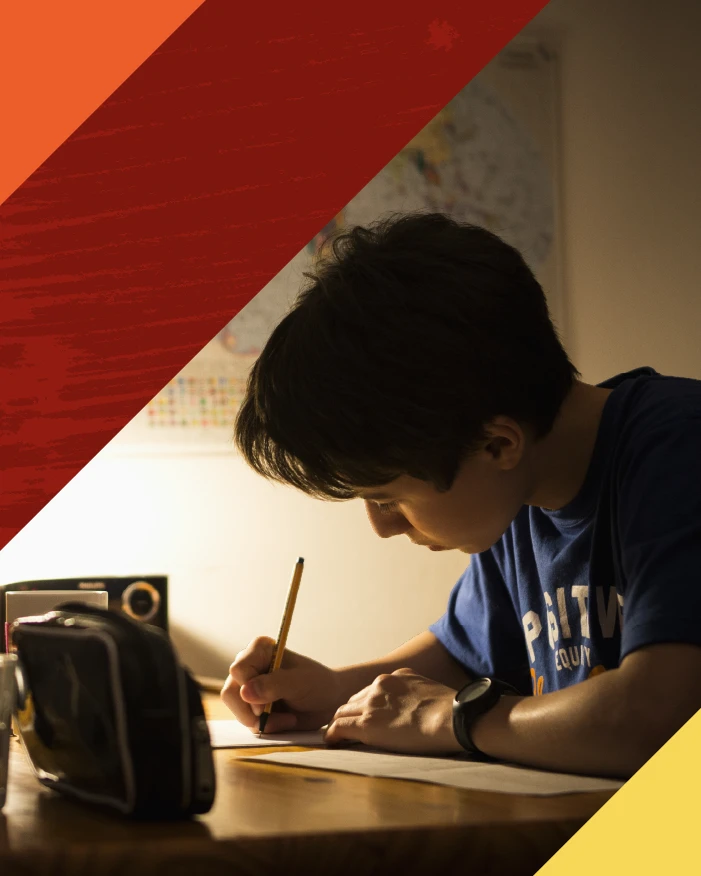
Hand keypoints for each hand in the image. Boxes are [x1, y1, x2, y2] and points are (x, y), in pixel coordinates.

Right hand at [221, 636, 344, 732]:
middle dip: (252, 713)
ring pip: (237, 710)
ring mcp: (248, 686)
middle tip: (279, 718)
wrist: (328, 700)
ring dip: (262, 722)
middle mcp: (250, 666)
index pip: (238, 670)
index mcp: (260, 650)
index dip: (248, 690)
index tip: (266, 705)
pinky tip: (284, 721)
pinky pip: (247, 721)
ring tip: (287, 719)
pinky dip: (266, 727)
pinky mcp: (252, 705)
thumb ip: (273, 685)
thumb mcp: (299, 683)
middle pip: (230, 693)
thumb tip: (245, 692)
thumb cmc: (317, 684)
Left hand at [324, 668, 462, 753]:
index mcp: (396, 677)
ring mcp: (372, 704)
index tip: (365, 715)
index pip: (372, 691)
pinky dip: (332, 735)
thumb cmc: (451, 711)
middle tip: (345, 728)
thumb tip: (420, 708)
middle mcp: (380, 685)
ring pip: (343, 712)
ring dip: (338, 723)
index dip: (366, 705)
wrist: (451, 717)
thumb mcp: (430, 691)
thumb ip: (416, 695)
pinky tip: (330, 743)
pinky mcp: (367, 723)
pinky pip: (339, 727)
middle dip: (349, 713)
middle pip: (354, 700)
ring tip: (335, 736)